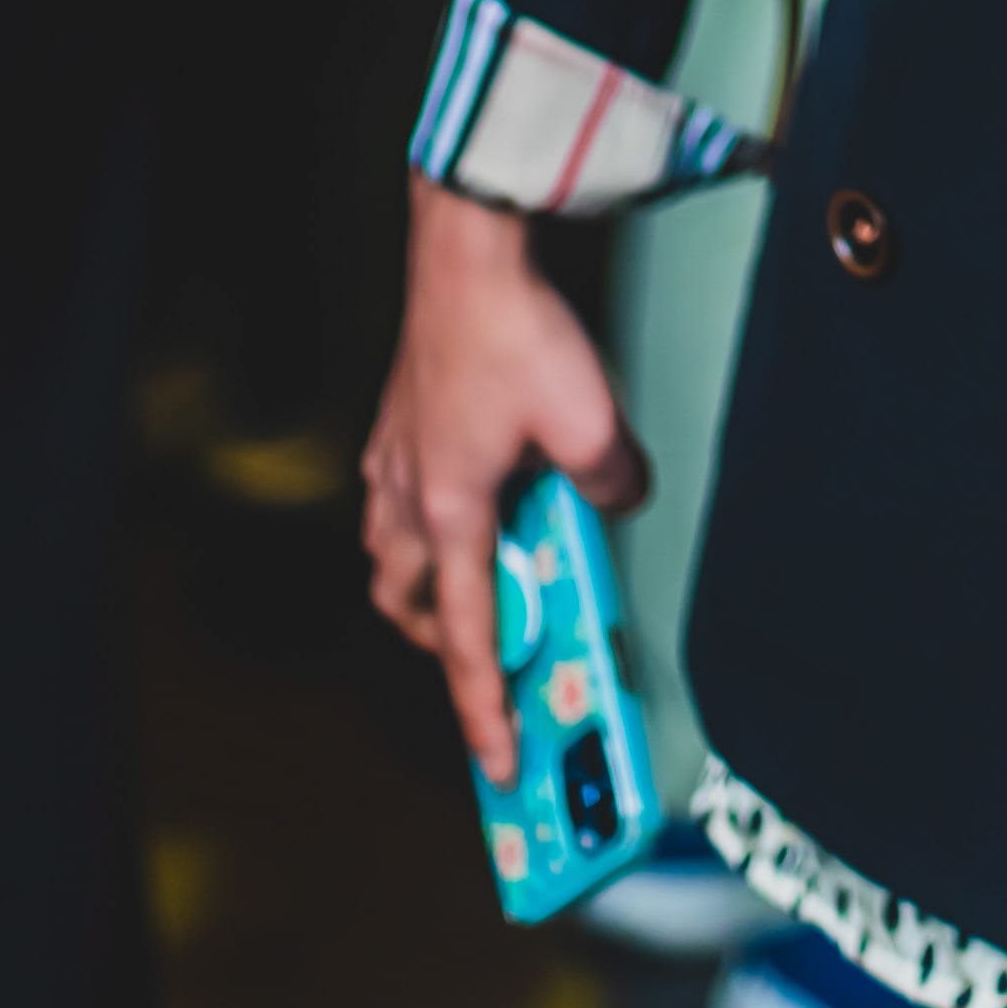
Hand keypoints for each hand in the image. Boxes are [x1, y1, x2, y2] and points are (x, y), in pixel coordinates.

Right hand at [362, 179, 649, 778]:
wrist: (466, 246)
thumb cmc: (512, 327)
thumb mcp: (591, 419)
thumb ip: (609, 480)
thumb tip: (616, 496)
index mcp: (450, 511)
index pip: (469, 637)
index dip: (485, 708)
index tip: (498, 761)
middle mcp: (408, 490)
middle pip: (408, 601)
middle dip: (446, 640)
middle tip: (494, 649)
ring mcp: (396, 450)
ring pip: (390, 548)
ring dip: (428, 580)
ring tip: (481, 576)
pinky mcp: (401, 413)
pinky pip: (396, 493)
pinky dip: (423, 516)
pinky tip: (468, 490)